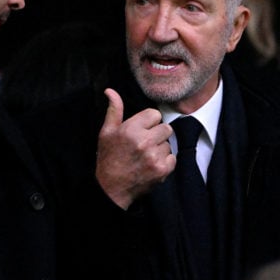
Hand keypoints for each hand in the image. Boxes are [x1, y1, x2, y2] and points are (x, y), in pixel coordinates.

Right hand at [96, 88, 175, 208]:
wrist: (111, 188)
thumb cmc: (109, 158)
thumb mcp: (107, 132)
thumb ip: (114, 110)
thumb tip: (110, 91)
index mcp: (131, 129)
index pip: (154, 114)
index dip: (148, 122)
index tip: (141, 130)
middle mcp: (144, 141)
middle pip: (166, 128)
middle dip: (157, 134)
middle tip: (145, 143)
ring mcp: (154, 156)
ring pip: (168, 143)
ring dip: (160, 148)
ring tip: (146, 156)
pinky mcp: (162, 170)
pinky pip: (173, 158)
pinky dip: (165, 162)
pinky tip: (152, 164)